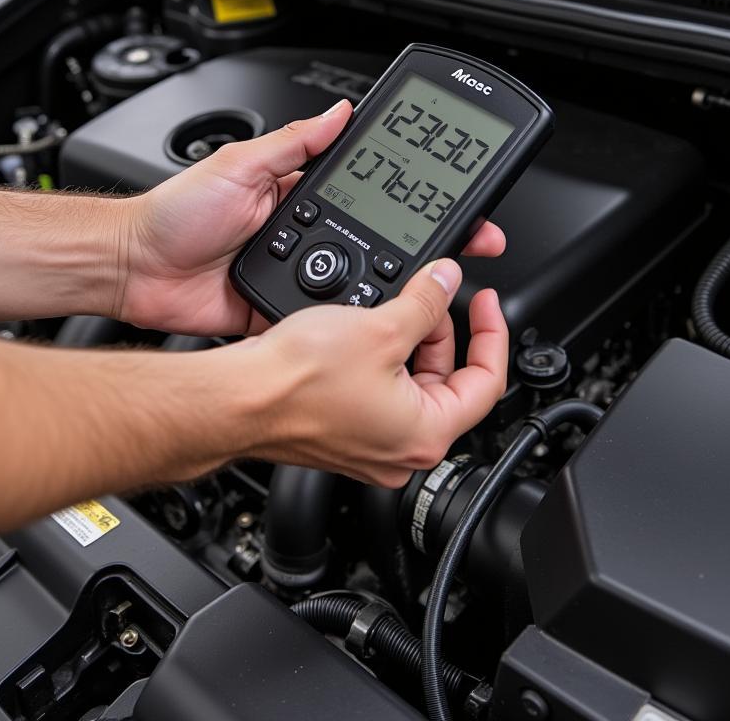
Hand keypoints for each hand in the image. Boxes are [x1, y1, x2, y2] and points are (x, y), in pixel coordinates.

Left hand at [115, 102, 505, 334]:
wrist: (135, 268)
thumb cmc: (174, 213)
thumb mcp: (238, 164)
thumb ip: (292, 144)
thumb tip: (339, 113)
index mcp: (297, 193)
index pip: (369, 188)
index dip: (413, 190)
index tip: (455, 188)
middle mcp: (304, 233)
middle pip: (378, 238)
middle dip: (428, 239)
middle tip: (475, 238)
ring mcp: (297, 275)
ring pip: (359, 281)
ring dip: (397, 281)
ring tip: (445, 278)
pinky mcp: (282, 310)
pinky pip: (324, 316)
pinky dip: (352, 317)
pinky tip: (385, 314)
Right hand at [227, 259, 507, 485]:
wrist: (236, 399)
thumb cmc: (296, 383)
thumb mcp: (379, 327)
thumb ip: (425, 302)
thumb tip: (446, 281)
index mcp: (426, 433)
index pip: (487, 382)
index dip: (493, 334)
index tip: (487, 304)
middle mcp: (401, 448)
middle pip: (447, 380)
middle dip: (441, 332)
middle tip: (429, 296)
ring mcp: (370, 442)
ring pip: (411, 383)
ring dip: (408, 340)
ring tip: (390, 307)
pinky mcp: (343, 431)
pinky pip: (379, 390)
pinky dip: (380, 356)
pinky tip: (362, 328)